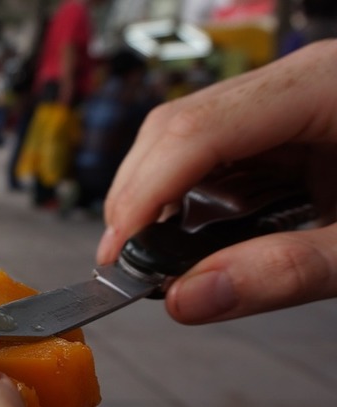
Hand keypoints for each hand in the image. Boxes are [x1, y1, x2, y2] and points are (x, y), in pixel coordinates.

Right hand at [99, 40, 336, 323]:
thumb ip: (282, 274)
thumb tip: (185, 299)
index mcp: (325, 88)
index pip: (198, 131)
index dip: (144, 194)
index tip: (116, 254)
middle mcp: (298, 83)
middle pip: (178, 127)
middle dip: (140, 197)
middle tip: (126, 262)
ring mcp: (289, 102)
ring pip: (185, 139)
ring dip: (161, 199)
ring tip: (159, 256)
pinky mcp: (286, 128)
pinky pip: (215, 155)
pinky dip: (192, 200)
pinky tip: (195, 235)